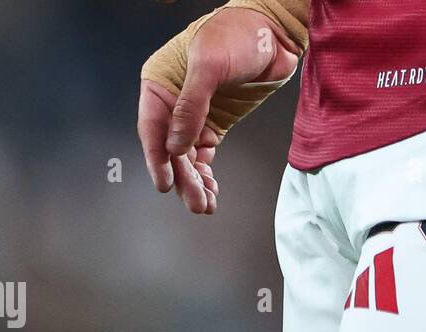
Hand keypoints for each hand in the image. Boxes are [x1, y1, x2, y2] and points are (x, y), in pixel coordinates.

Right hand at [137, 8, 299, 214]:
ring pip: (187, 156)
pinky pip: (204, 154)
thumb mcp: (210, 65)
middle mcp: (173, 101)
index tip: (164, 183)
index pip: (152, 127)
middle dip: (183, 177)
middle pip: (171, 148)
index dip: (156, 158)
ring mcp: (194, 114)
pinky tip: (212, 190)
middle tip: (196, 201)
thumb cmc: (236, 35)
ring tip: (205, 204)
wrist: (273, 33)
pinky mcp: (215, 123)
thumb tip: (176, 144)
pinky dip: (207, 173)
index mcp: (160, 83)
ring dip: (195, 181)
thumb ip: (192, 105)